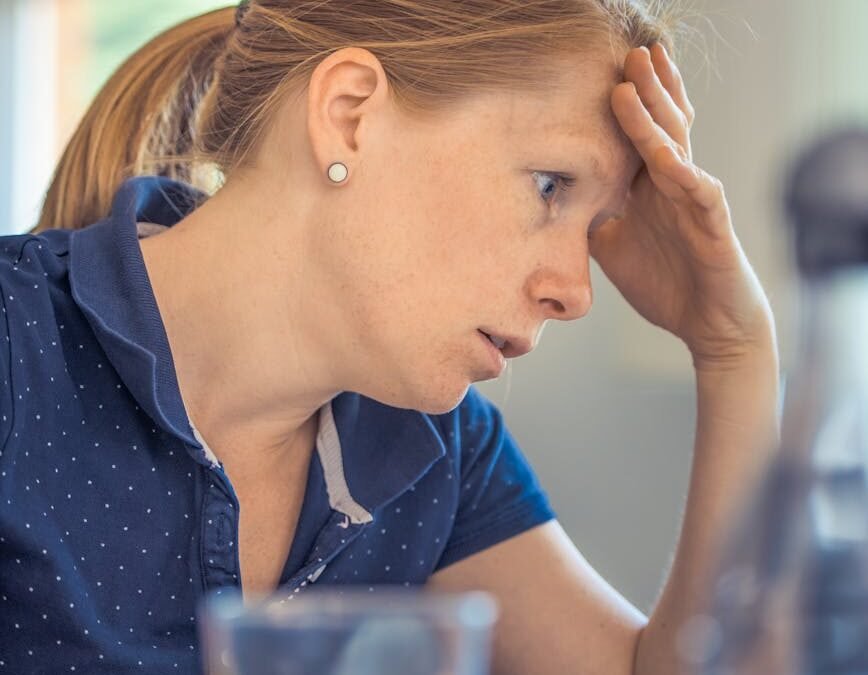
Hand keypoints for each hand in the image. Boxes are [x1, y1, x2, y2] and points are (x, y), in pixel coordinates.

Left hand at [589, 44, 774, 367]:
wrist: (709, 325)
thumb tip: (551, 203)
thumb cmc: (666, 282)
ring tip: (636, 83)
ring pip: (676, 149)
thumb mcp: (613, 247)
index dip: (630, 102)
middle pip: (662, 127)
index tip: (606, 69)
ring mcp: (696, 202)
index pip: (641, 134)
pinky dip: (683, 175)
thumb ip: (590, 218)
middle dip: (646, 89)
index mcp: (652, 187)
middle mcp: (675, 185)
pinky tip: (666, 156)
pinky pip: (699, 194)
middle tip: (629, 52)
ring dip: (655, 116)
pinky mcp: (714, 227)